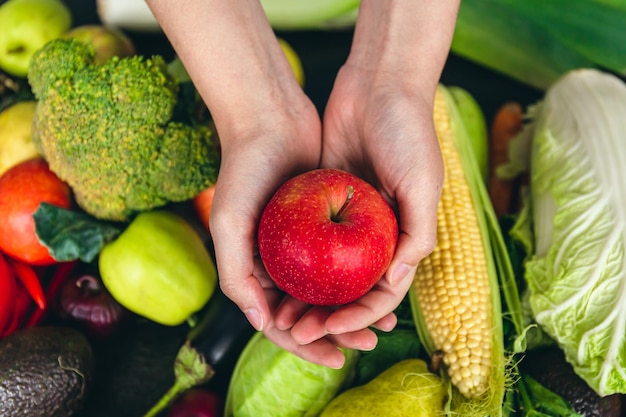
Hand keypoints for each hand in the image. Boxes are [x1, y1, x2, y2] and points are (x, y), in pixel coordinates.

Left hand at [272, 62, 444, 361]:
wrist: (377, 85)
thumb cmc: (407, 131)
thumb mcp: (423, 181)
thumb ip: (418, 231)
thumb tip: (396, 281)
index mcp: (403, 235)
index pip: (382, 292)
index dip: (359, 317)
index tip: (332, 330)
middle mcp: (376, 233)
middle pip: (351, 289)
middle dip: (329, 316)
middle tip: (299, 332)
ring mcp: (349, 217)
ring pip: (326, 270)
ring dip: (308, 296)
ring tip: (283, 315)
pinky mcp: (325, 198)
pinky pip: (309, 238)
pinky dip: (296, 261)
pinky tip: (274, 278)